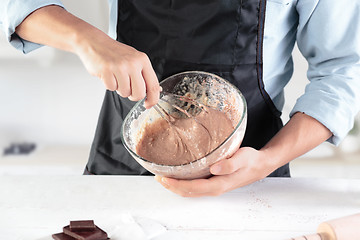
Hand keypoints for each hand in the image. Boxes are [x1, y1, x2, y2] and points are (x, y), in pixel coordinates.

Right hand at [75, 32, 160, 107]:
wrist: (95, 42)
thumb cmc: (115, 53)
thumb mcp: (135, 60)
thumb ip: (145, 75)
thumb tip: (157, 91)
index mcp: (143, 60)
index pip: (153, 85)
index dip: (153, 99)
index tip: (149, 104)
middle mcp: (133, 63)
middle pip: (139, 93)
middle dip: (133, 96)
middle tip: (128, 88)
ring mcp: (120, 66)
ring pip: (125, 92)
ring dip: (119, 89)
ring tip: (116, 77)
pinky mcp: (107, 70)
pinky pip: (111, 88)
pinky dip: (109, 85)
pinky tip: (108, 75)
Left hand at [155, 147, 276, 196]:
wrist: (260, 165)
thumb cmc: (251, 160)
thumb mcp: (243, 158)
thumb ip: (230, 164)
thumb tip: (215, 169)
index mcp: (219, 184)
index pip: (193, 187)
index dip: (177, 184)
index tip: (164, 177)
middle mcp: (214, 188)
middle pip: (188, 192)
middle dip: (172, 186)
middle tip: (157, 177)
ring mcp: (214, 186)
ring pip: (190, 191)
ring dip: (176, 186)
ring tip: (164, 177)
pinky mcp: (213, 182)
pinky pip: (195, 186)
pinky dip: (184, 183)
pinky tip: (179, 175)